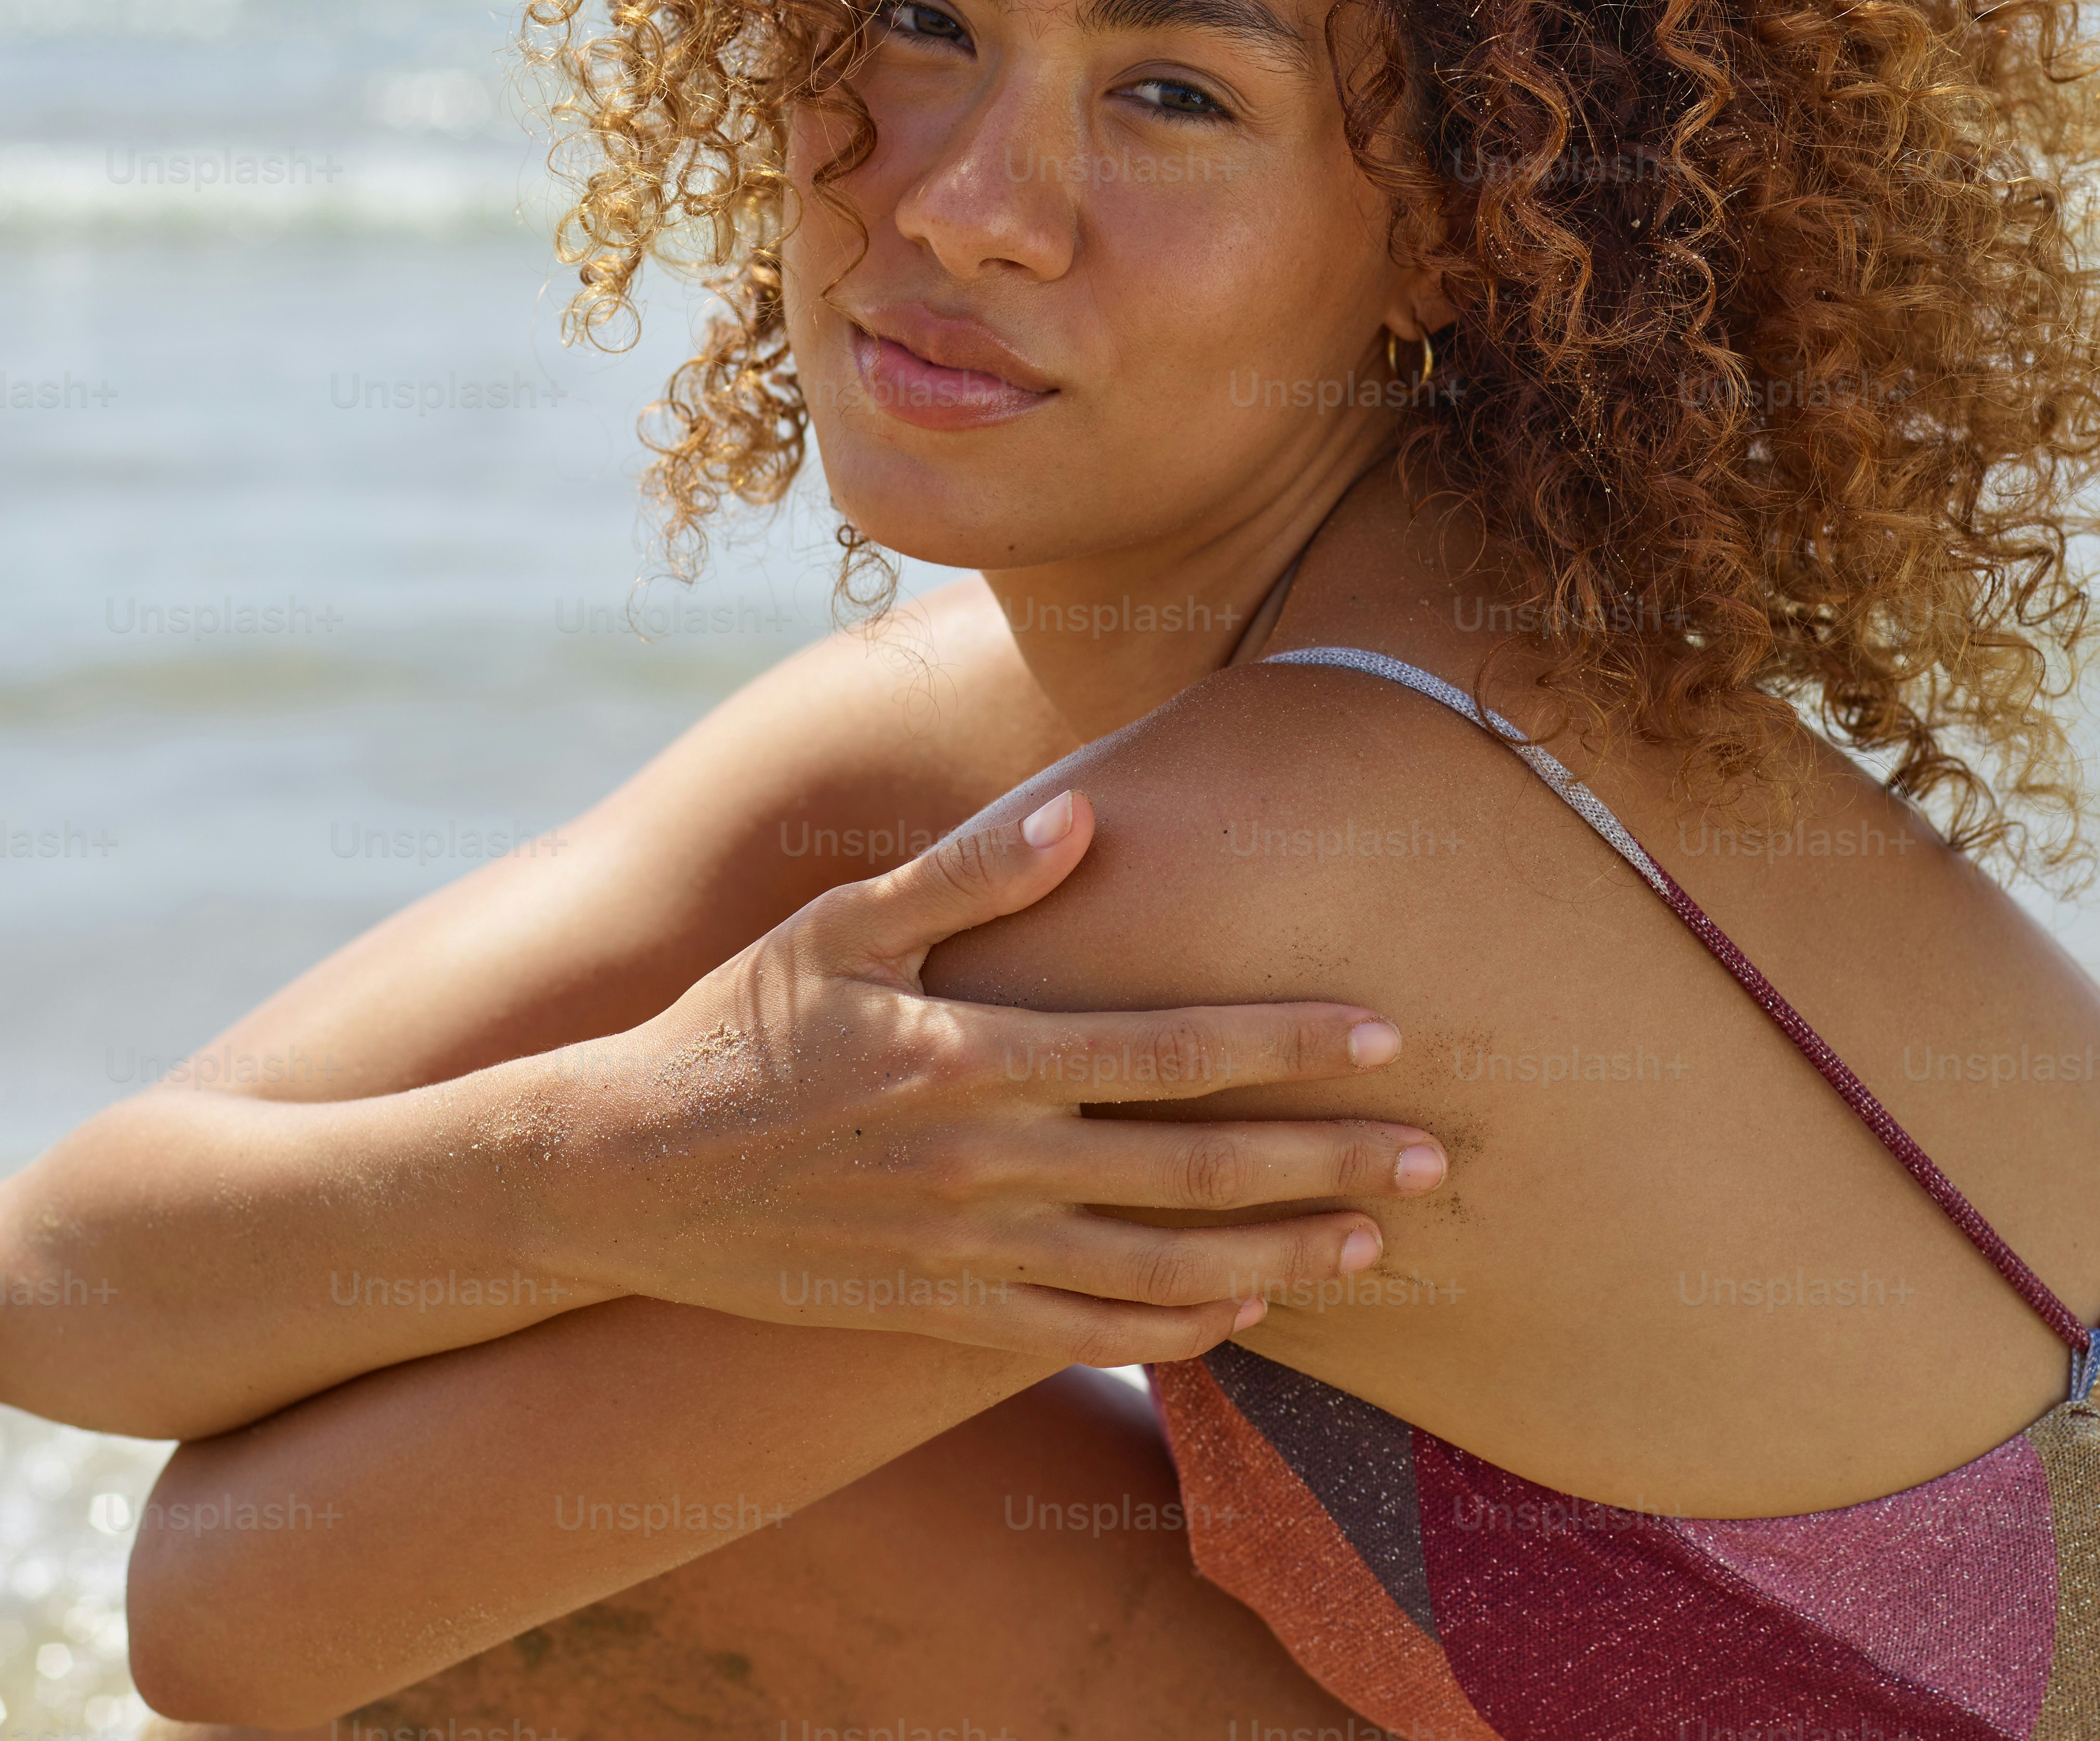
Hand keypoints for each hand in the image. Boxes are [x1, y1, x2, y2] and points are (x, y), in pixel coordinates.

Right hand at [531, 787, 1446, 1364]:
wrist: (622, 1175)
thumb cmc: (735, 1026)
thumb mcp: (841, 928)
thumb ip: (970, 875)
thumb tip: (1086, 813)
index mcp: (979, 1056)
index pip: (1173, 1051)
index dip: (1287, 1044)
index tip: (1387, 1037)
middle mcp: (990, 1163)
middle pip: (1198, 1169)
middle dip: (1328, 1164)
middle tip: (1436, 1160)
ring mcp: (969, 1251)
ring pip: (1165, 1268)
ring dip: (1282, 1257)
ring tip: (1375, 1246)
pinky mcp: (941, 1312)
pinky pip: (1088, 1327)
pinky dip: (1180, 1325)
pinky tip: (1245, 1312)